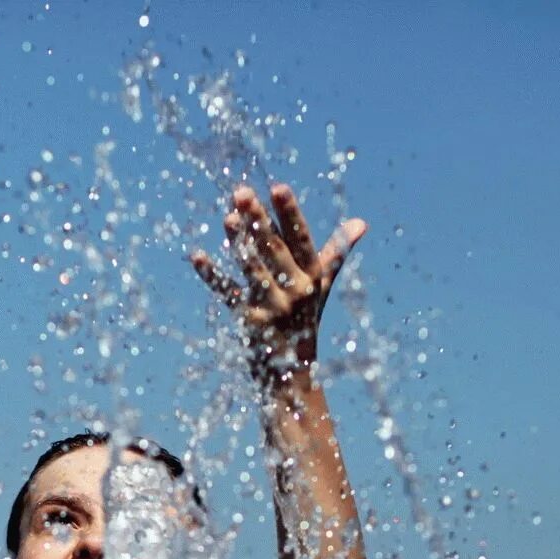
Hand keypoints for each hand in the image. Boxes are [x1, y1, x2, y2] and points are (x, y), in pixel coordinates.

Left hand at [191, 183, 366, 381]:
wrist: (293, 371)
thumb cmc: (306, 319)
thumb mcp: (322, 286)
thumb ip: (336, 252)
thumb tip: (361, 223)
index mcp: (313, 277)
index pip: (302, 239)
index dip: (289, 214)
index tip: (278, 187)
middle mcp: (296, 291)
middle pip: (275, 250)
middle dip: (259, 220)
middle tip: (240, 192)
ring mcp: (273, 307)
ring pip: (253, 268)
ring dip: (239, 242)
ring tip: (226, 217)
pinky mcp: (250, 321)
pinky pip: (229, 294)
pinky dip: (213, 276)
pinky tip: (198, 257)